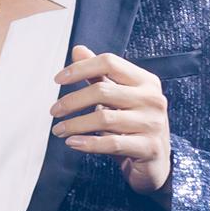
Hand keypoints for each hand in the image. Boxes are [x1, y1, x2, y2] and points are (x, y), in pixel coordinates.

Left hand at [49, 45, 172, 193]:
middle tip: (53, 111)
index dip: (80, 68)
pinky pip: (112, 143)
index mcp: (146, 81)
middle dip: (72, 101)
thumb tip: (78, 50)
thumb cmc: (133, 124)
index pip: (109, 62)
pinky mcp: (149, 147)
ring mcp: (153, 123)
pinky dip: (88, 143)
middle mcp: (152, 99)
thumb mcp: (119, 96)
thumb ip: (99, 74)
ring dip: (74, 125)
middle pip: (102, 91)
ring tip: (58, 130)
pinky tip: (72, 143)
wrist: (156, 161)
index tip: (57, 79)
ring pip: (103, 118)